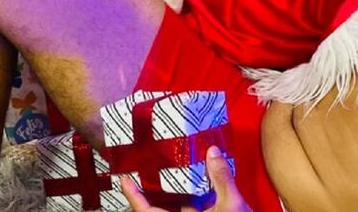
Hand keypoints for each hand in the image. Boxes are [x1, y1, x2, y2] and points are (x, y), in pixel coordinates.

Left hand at [120, 146, 251, 211]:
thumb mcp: (232, 205)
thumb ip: (221, 178)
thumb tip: (212, 151)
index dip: (134, 197)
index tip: (125, 179)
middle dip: (147, 194)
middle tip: (143, 171)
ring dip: (166, 196)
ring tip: (164, 173)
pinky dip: (184, 202)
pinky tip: (191, 188)